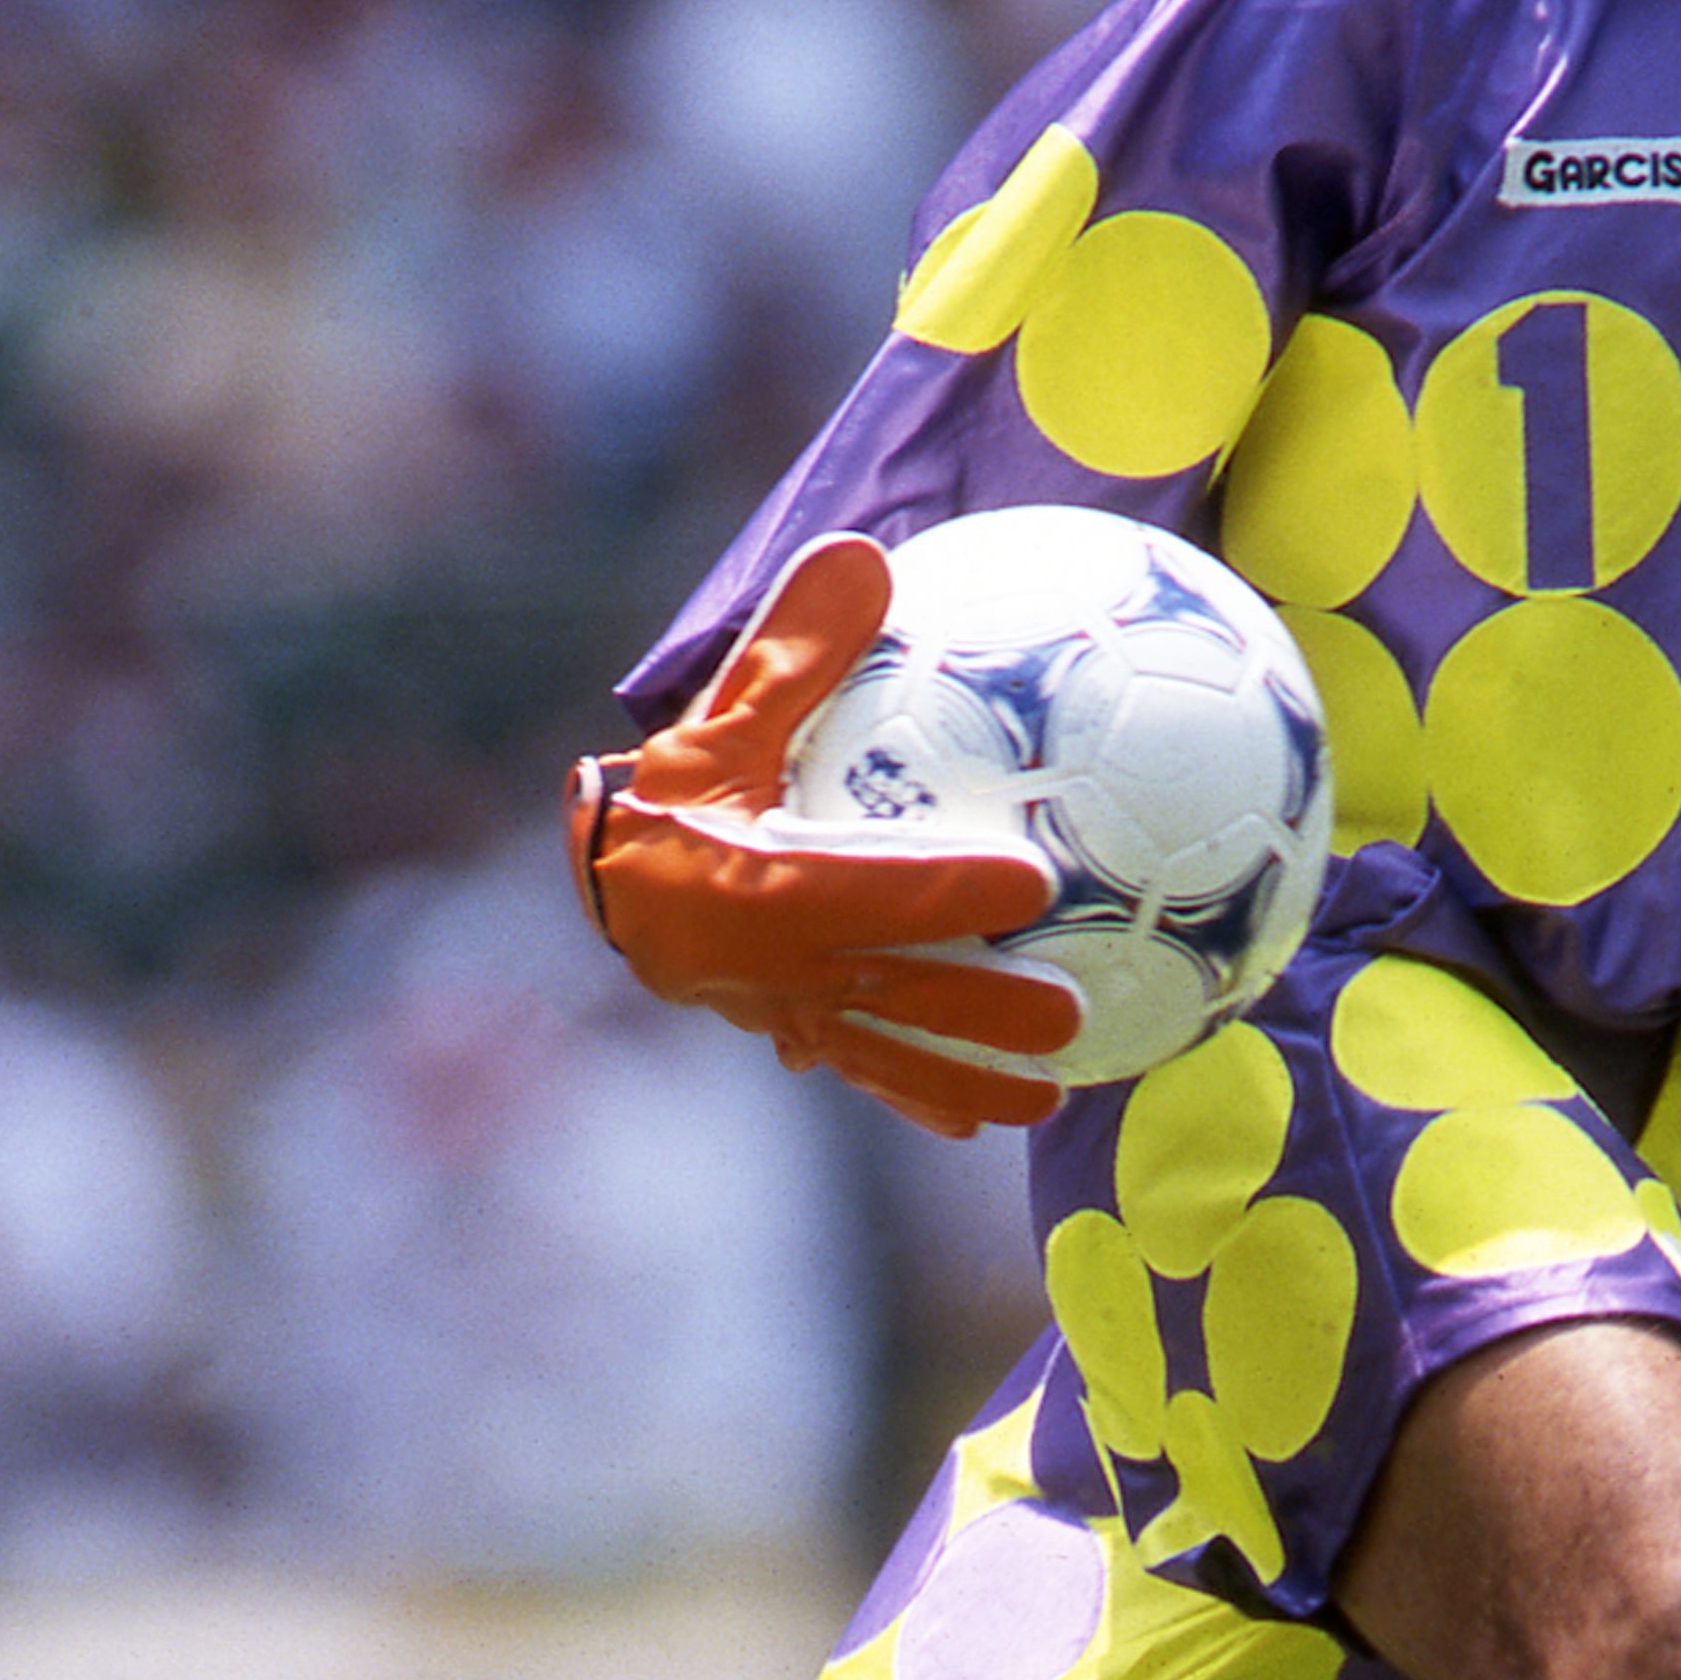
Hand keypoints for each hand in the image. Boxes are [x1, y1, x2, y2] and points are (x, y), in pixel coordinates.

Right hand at [567, 535, 1079, 1134]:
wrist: (611, 884)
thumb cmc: (676, 796)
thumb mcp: (720, 718)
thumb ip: (791, 650)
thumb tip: (862, 557)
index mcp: (771, 886)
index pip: (876, 889)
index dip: (955, 887)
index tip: (1035, 878)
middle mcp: (786, 965)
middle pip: (904, 996)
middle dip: (986, 1013)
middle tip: (1069, 1017)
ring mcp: (792, 1013)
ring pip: (894, 1054)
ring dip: (971, 1077)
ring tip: (1050, 1098)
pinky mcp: (795, 1039)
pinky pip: (867, 1073)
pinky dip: (921, 1096)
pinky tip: (977, 1122)